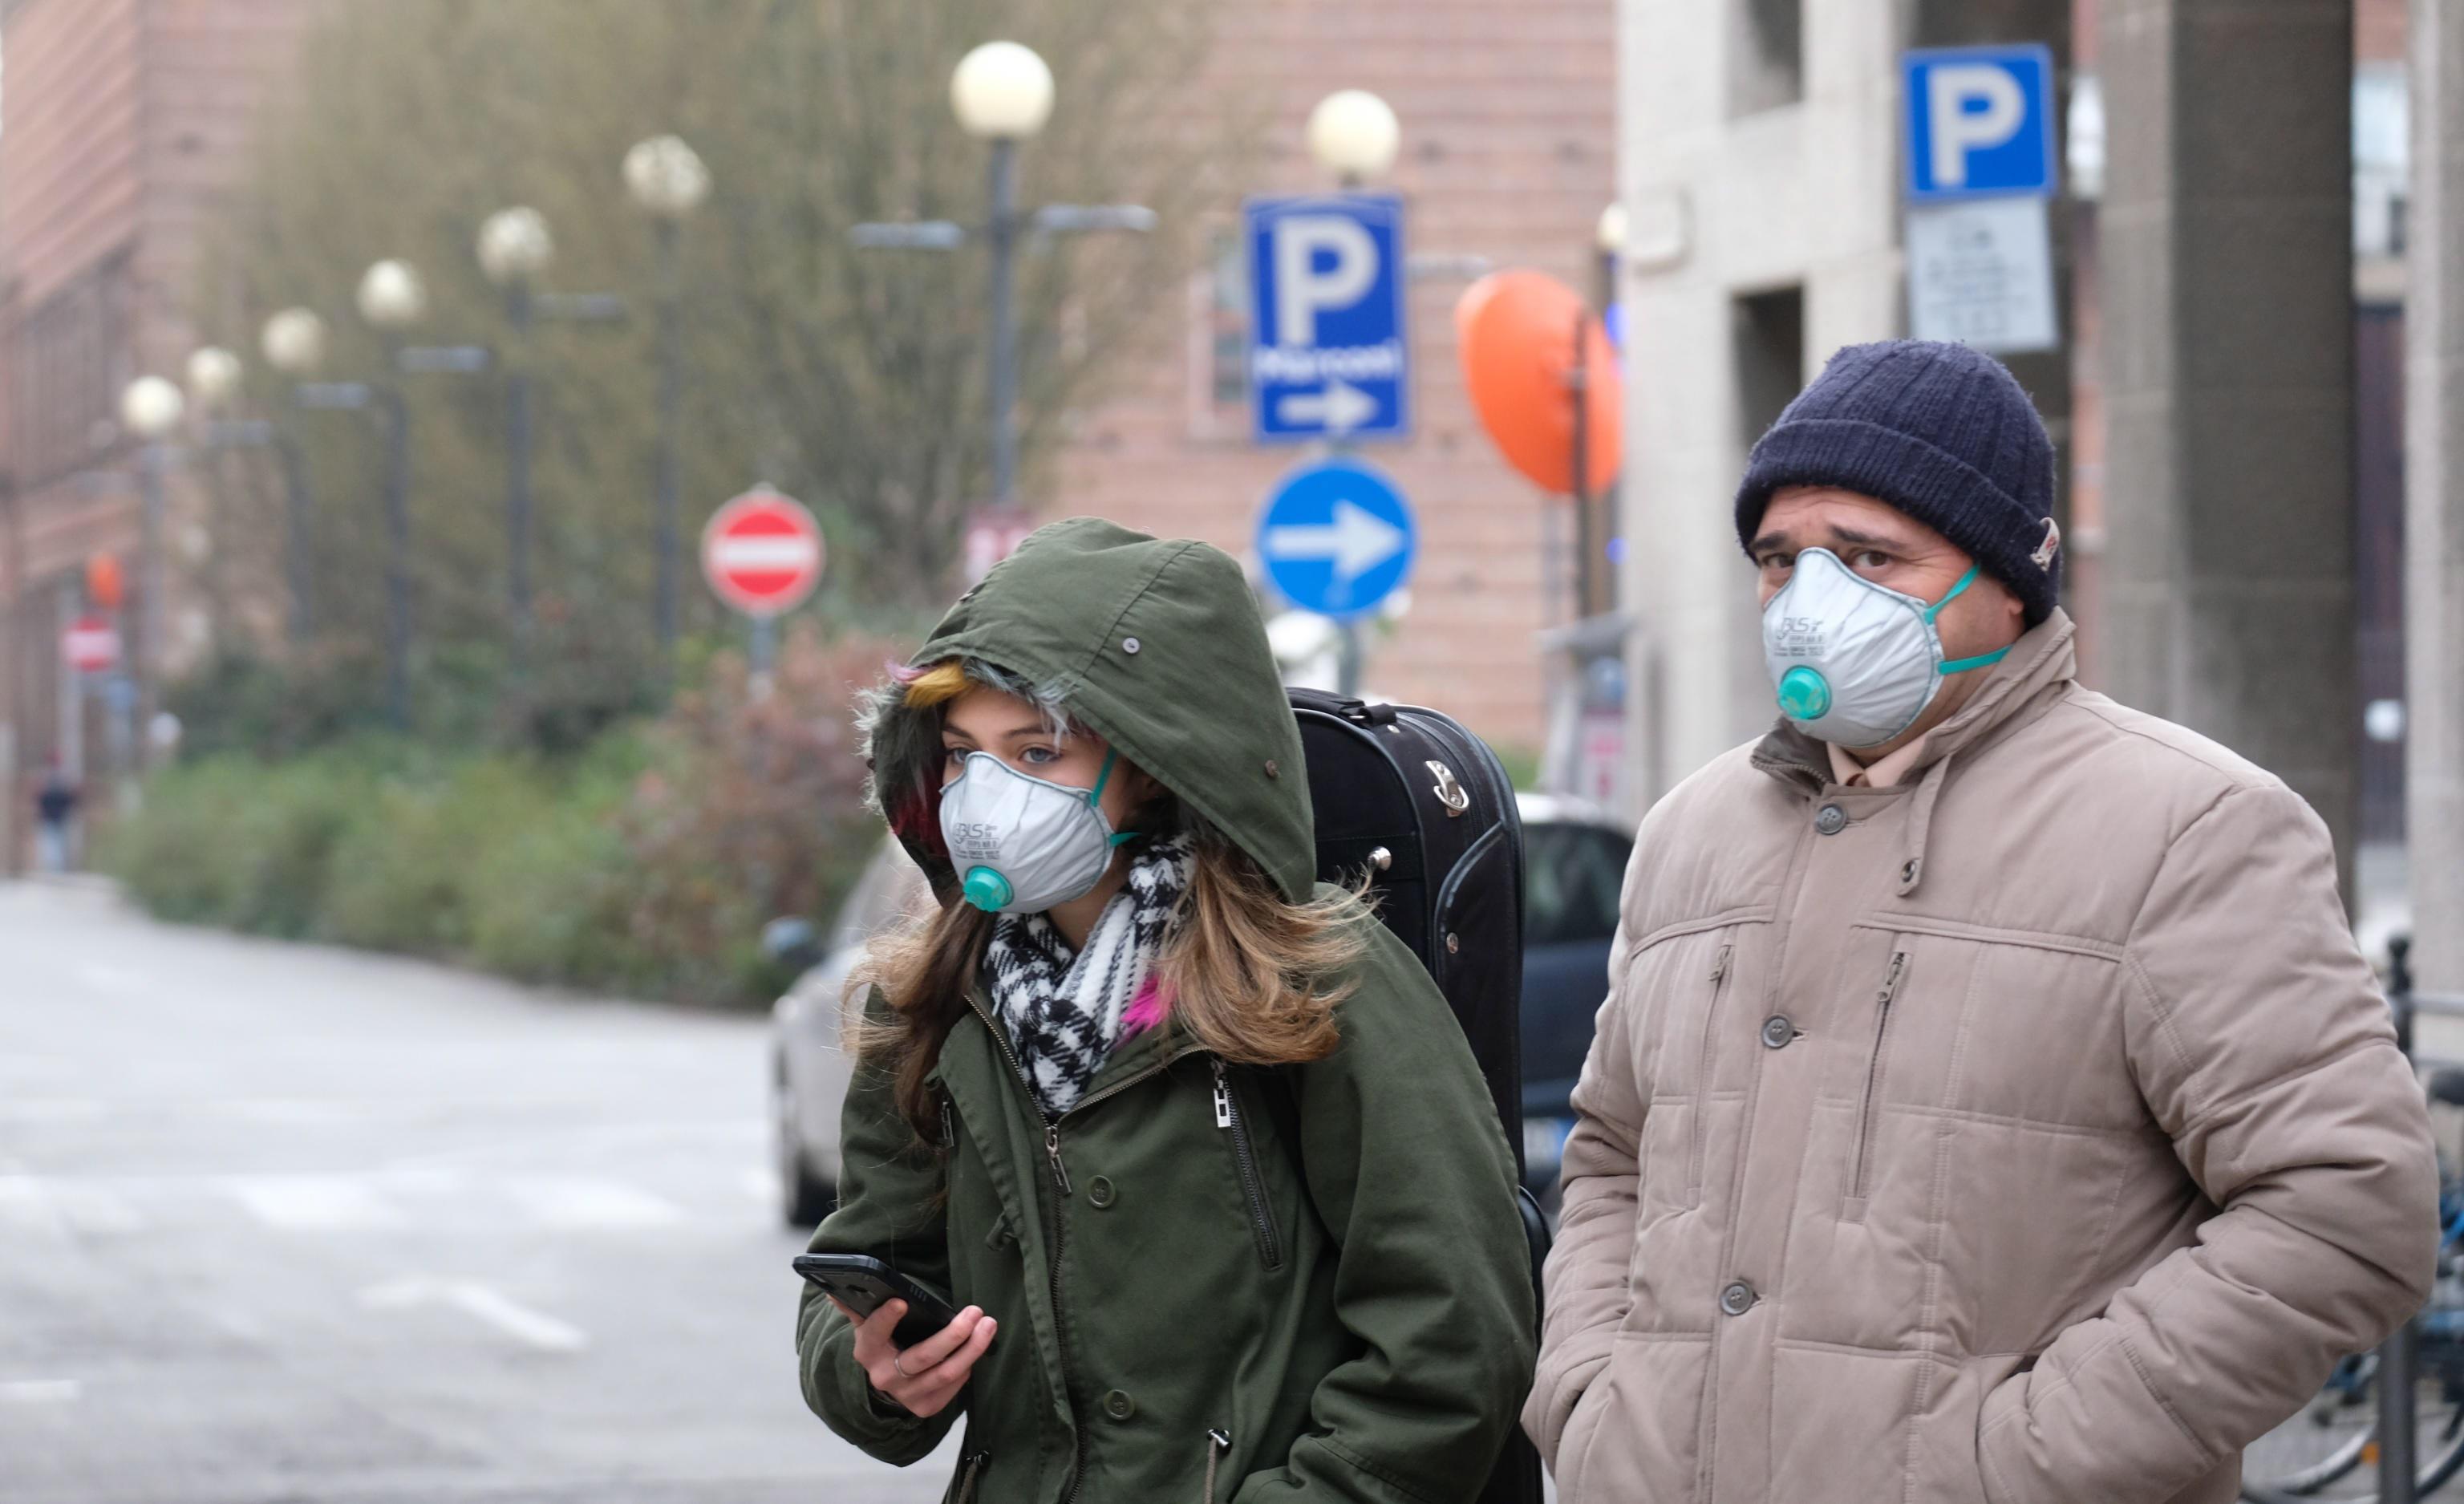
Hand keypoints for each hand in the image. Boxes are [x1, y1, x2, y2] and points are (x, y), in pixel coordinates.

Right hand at [831, 1297, 996, 1418]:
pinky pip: (954, 1386)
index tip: (901, 1302)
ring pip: (945, 1373)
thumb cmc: (883, 1340)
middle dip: (953, 1334)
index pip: (874, 1334)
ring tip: (988, 1325)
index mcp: (867, 1350)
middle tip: (975, 1312)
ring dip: (972, 1349)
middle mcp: (884, 1376)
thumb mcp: (867, 1323)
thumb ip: (856, 1304)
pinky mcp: (926, 1406)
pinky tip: (976, 1347)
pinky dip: (968, 1366)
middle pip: (923, 1356)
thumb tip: (833, 1287)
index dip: (885, 1319)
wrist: (887, 1379)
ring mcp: (906, 1395)